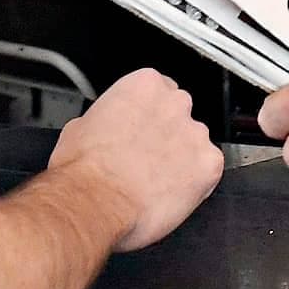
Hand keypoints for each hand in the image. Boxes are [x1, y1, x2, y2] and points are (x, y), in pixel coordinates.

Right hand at [49, 68, 224, 250]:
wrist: (96, 202)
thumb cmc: (85, 170)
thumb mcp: (78, 128)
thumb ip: (105, 119)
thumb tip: (102, 127)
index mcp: (144, 86)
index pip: (160, 89)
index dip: (150, 115)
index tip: (143, 130)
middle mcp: (175, 103)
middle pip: (180, 114)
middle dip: (168, 134)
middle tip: (147, 158)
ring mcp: (196, 134)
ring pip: (196, 144)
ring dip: (182, 159)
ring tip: (156, 181)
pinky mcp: (210, 165)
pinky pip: (209, 171)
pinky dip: (196, 183)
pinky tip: (170, 193)